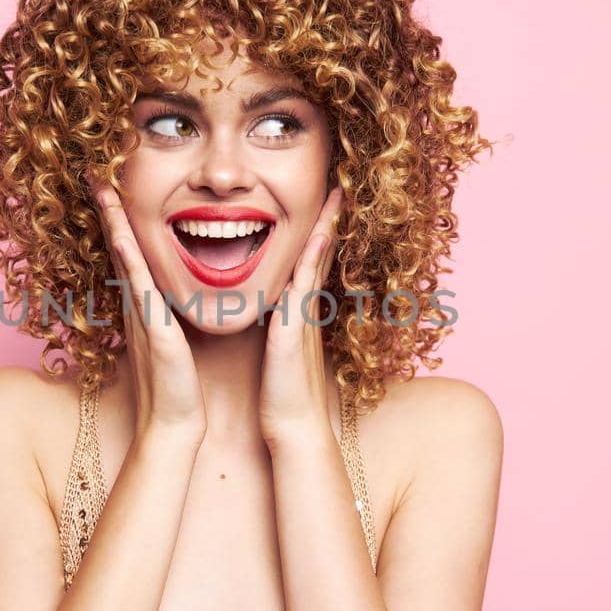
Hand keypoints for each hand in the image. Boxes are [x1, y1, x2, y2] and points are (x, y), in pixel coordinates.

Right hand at [86, 170, 206, 443]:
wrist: (174, 421)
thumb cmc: (176, 383)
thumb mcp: (169, 336)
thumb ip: (165, 312)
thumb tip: (168, 294)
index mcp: (142, 302)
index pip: (128, 249)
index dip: (118, 216)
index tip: (111, 183)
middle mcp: (134, 302)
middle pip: (117, 244)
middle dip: (106, 207)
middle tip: (94, 170)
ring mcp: (139, 313)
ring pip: (123, 257)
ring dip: (113, 222)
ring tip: (102, 187)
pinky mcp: (151, 328)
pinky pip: (138, 286)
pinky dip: (130, 259)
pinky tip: (123, 235)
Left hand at [258, 185, 343, 448]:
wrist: (293, 425)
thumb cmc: (283, 393)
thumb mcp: (279, 352)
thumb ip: (279, 329)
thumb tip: (272, 313)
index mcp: (299, 311)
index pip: (310, 262)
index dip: (317, 232)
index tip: (323, 204)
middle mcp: (307, 307)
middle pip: (321, 253)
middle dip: (329, 219)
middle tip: (338, 186)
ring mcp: (305, 315)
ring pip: (317, 261)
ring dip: (326, 228)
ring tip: (334, 196)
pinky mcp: (296, 326)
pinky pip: (306, 284)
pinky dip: (313, 258)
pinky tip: (318, 235)